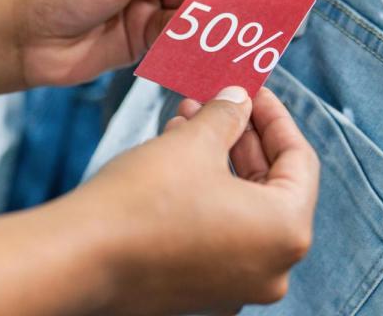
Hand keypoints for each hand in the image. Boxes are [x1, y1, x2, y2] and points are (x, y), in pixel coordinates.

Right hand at [68, 86, 319, 314]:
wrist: (81, 257)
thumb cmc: (143, 201)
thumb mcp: (194, 143)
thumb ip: (229, 115)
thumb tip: (239, 100)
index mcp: (286, 232)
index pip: (300, 161)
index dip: (275, 117)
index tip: (253, 90)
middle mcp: (272, 268)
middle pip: (271, 187)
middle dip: (240, 137)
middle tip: (217, 102)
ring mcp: (236, 285)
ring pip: (240, 208)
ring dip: (218, 161)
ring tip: (184, 122)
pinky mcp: (202, 291)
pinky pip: (217, 233)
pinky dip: (204, 195)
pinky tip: (174, 159)